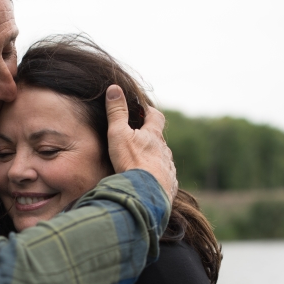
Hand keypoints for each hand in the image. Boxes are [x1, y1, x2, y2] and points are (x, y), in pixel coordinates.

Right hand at [105, 85, 177, 203]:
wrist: (145, 195)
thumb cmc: (131, 163)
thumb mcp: (118, 134)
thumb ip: (116, 112)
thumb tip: (114, 88)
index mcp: (153, 136)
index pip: (156, 117)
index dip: (149, 111)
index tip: (142, 110)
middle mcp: (164, 151)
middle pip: (159, 139)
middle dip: (150, 137)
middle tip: (138, 138)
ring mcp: (168, 168)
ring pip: (163, 159)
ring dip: (154, 158)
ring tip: (142, 163)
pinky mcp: (169, 186)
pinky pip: (165, 178)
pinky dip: (157, 176)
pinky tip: (150, 182)